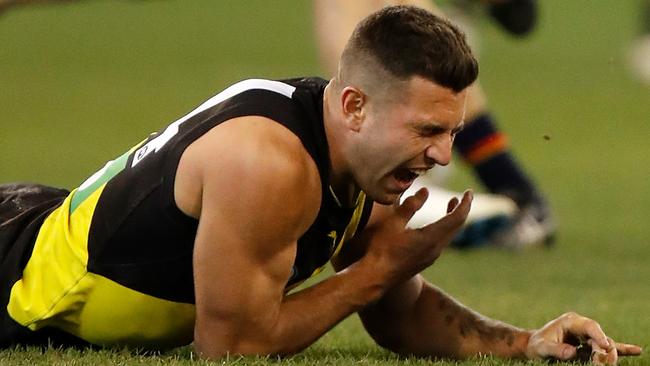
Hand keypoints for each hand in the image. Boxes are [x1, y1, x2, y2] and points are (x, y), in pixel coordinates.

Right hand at [361, 188, 472, 286]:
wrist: (375, 278)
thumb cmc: (382, 249)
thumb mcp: (393, 223)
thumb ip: (410, 206)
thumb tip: (425, 191)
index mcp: (431, 238)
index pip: (456, 218)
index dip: (464, 203)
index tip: (469, 192)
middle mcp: (436, 249)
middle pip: (456, 227)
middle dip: (461, 209)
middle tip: (464, 196)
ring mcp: (431, 257)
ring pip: (449, 235)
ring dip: (452, 219)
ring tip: (451, 206)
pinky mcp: (425, 261)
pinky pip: (441, 242)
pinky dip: (444, 229)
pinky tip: (435, 225)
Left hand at [526, 312, 641, 364]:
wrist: (535, 346)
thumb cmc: (537, 346)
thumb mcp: (543, 348)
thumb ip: (556, 349)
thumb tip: (572, 352)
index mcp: (571, 321)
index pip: (590, 326)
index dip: (599, 336)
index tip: (605, 346)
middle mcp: (582, 326)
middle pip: (600, 337)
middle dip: (604, 350)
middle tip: (601, 363)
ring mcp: (588, 335)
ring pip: (605, 343)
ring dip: (609, 354)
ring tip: (608, 364)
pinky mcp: (591, 344)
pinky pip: (607, 346)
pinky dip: (621, 349)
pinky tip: (637, 350)